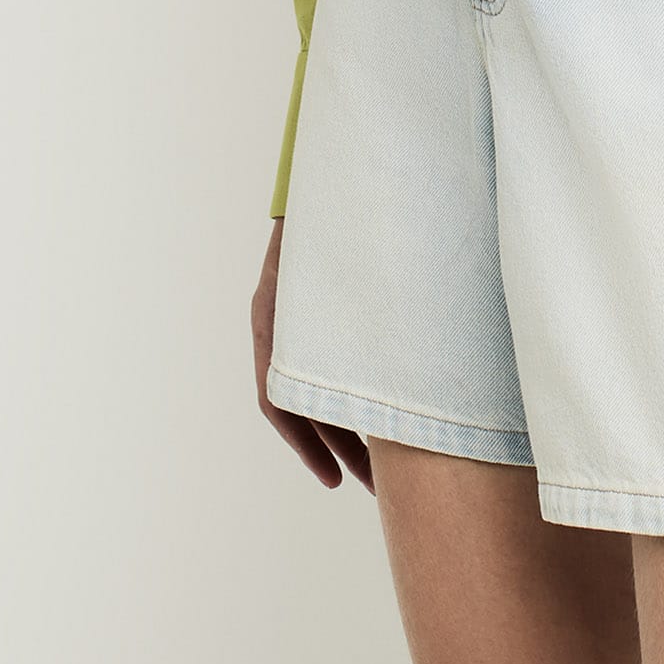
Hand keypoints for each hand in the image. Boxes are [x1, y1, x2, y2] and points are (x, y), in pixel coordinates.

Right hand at [252, 218, 374, 494]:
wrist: (334, 174)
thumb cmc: (342, 209)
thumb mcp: (340, 259)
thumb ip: (357, 299)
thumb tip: (388, 350)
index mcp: (274, 313)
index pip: (278, 396)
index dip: (308, 442)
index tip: (337, 478)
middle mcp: (278, 321)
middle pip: (301, 403)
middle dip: (338, 448)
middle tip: (375, 489)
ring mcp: (295, 319)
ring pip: (314, 391)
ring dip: (346, 432)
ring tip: (382, 475)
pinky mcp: (317, 316)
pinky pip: (323, 370)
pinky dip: (346, 400)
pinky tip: (376, 422)